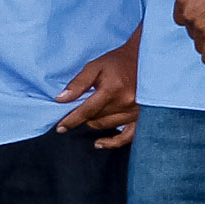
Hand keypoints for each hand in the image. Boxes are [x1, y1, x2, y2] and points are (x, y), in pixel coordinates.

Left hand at [53, 33, 140, 148]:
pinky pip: (128, 136)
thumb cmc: (117, 62)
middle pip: (95, 119)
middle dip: (82, 116)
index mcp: (113, 90)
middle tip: (76, 109)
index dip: (71, 120)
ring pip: (107, 126)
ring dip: (94, 122)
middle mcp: (126, 103)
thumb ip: (78, 84)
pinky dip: (113, 142)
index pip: (87, 111)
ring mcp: (136, 112)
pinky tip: (100, 143)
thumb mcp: (94, 66)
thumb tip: (61, 100)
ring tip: (89, 113)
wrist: (144, 59)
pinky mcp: (142, 117)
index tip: (60, 127)